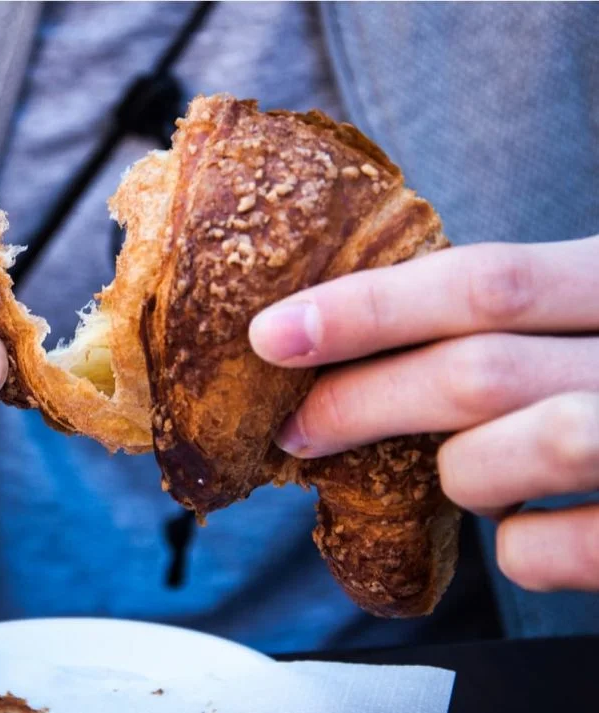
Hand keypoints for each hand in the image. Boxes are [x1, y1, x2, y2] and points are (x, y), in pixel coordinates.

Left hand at [248, 236, 598, 592]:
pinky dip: (513, 547)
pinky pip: (550, 551)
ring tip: (460, 474)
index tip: (271, 334)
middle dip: (363, 402)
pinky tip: (523, 530)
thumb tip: (366, 341)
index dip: (365, 308)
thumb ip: (520, 318)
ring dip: (456, 474)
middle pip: (474, 372)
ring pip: (507, 459)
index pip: (482, 282)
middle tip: (298, 426)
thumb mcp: (595, 312)